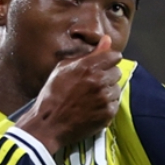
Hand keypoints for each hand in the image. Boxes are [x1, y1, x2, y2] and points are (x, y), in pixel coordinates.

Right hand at [16, 35, 122, 153]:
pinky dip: (106, 106)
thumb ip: (88, 54)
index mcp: (89, 66)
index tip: (102, 66)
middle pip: (117, 72)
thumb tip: (107, 40)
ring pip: (116, 89)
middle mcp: (100, 80)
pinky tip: (92, 108)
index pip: (114, 56)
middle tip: (92, 85)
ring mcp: (105, 98)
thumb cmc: (52, 96)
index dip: (107, 60)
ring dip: (107, 92)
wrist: (48, 125)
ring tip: (90, 98)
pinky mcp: (107, 113)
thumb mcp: (63, 68)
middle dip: (107, 76)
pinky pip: (114, 104)